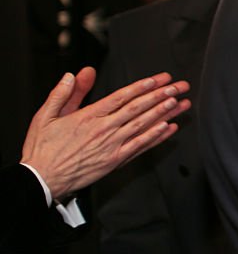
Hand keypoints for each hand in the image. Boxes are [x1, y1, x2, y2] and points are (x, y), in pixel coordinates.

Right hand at [20, 67, 189, 200]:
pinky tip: (169, 128)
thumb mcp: (46, 115)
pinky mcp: (115, 161)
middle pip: (138, 108)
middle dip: (161, 95)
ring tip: (180, 102)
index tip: (161, 79)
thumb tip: (74, 74)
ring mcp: (111, 146)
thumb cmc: (43, 148)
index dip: (144, 86)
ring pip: (143, 125)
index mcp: (89, 116)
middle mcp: (104, 129)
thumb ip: (64, 93)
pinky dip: (156, 137)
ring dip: (164, 113)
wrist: (41, 180)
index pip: (122, 96)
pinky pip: (140, 146)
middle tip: (179, 86)